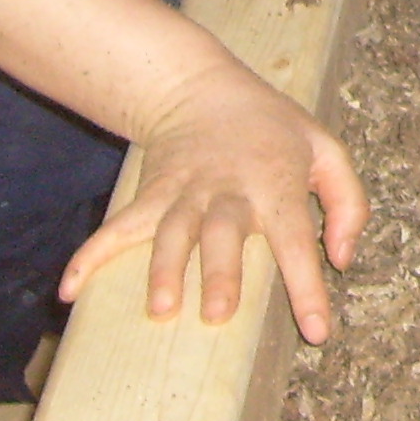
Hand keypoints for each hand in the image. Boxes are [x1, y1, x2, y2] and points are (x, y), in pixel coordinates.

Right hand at [58, 56, 368, 344]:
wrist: (202, 88)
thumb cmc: (275, 131)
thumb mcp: (328, 151)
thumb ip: (349, 204)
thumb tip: (343, 260)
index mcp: (277, 186)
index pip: (298, 240)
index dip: (309, 286)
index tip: (317, 331)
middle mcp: (229, 192)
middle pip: (223, 233)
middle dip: (221, 272)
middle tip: (219, 315)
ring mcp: (184, 193)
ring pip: (172, 232)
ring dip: (165, 270)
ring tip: (161, 310)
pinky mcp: (150, 195)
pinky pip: (119, 226)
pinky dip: (92, 255)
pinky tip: (70, 289)